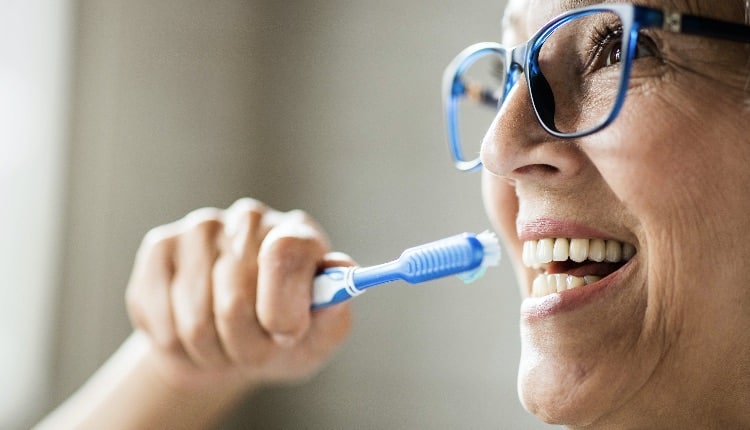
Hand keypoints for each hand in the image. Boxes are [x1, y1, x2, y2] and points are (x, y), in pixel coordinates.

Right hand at [125, 198, 351, 391]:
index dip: (280, 305)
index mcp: (297, 234)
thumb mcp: (319, 337)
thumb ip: (334, 311)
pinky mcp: (160, 247)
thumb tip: (342, 271)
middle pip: (235, 296)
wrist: (230, 347)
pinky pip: (160, 315)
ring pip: (194, 315)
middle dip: (246, 344)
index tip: (285, 333)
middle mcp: (250, 220)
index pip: (284, 254)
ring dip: (211, 350)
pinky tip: (190, 333)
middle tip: (256, 351)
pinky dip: (175, 344)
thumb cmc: (282, 339)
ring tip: (225, 346)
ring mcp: (201, 228)